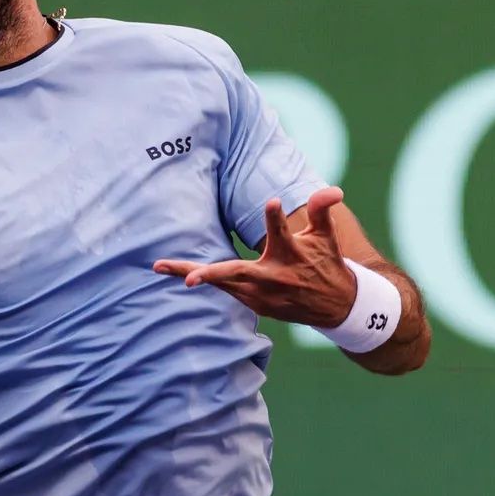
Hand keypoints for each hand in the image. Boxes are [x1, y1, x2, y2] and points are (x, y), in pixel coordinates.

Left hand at [152, 187, 357, 327]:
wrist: (335, 305)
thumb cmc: (325, 261)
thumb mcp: (326, 236)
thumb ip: (321, 211)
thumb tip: (334, 190)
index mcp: (292, 254)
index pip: (282, 233)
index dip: (276, 218)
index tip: (271, 201)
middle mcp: (274, 276)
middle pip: (237, 272)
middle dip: (211, 274)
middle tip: (187, 278)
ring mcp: (261, 294)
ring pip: (222, 283)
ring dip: (190, 274)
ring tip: (159, 266)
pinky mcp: (254, 304)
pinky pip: (224, 289)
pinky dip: (204, 280)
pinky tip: (178, 272)